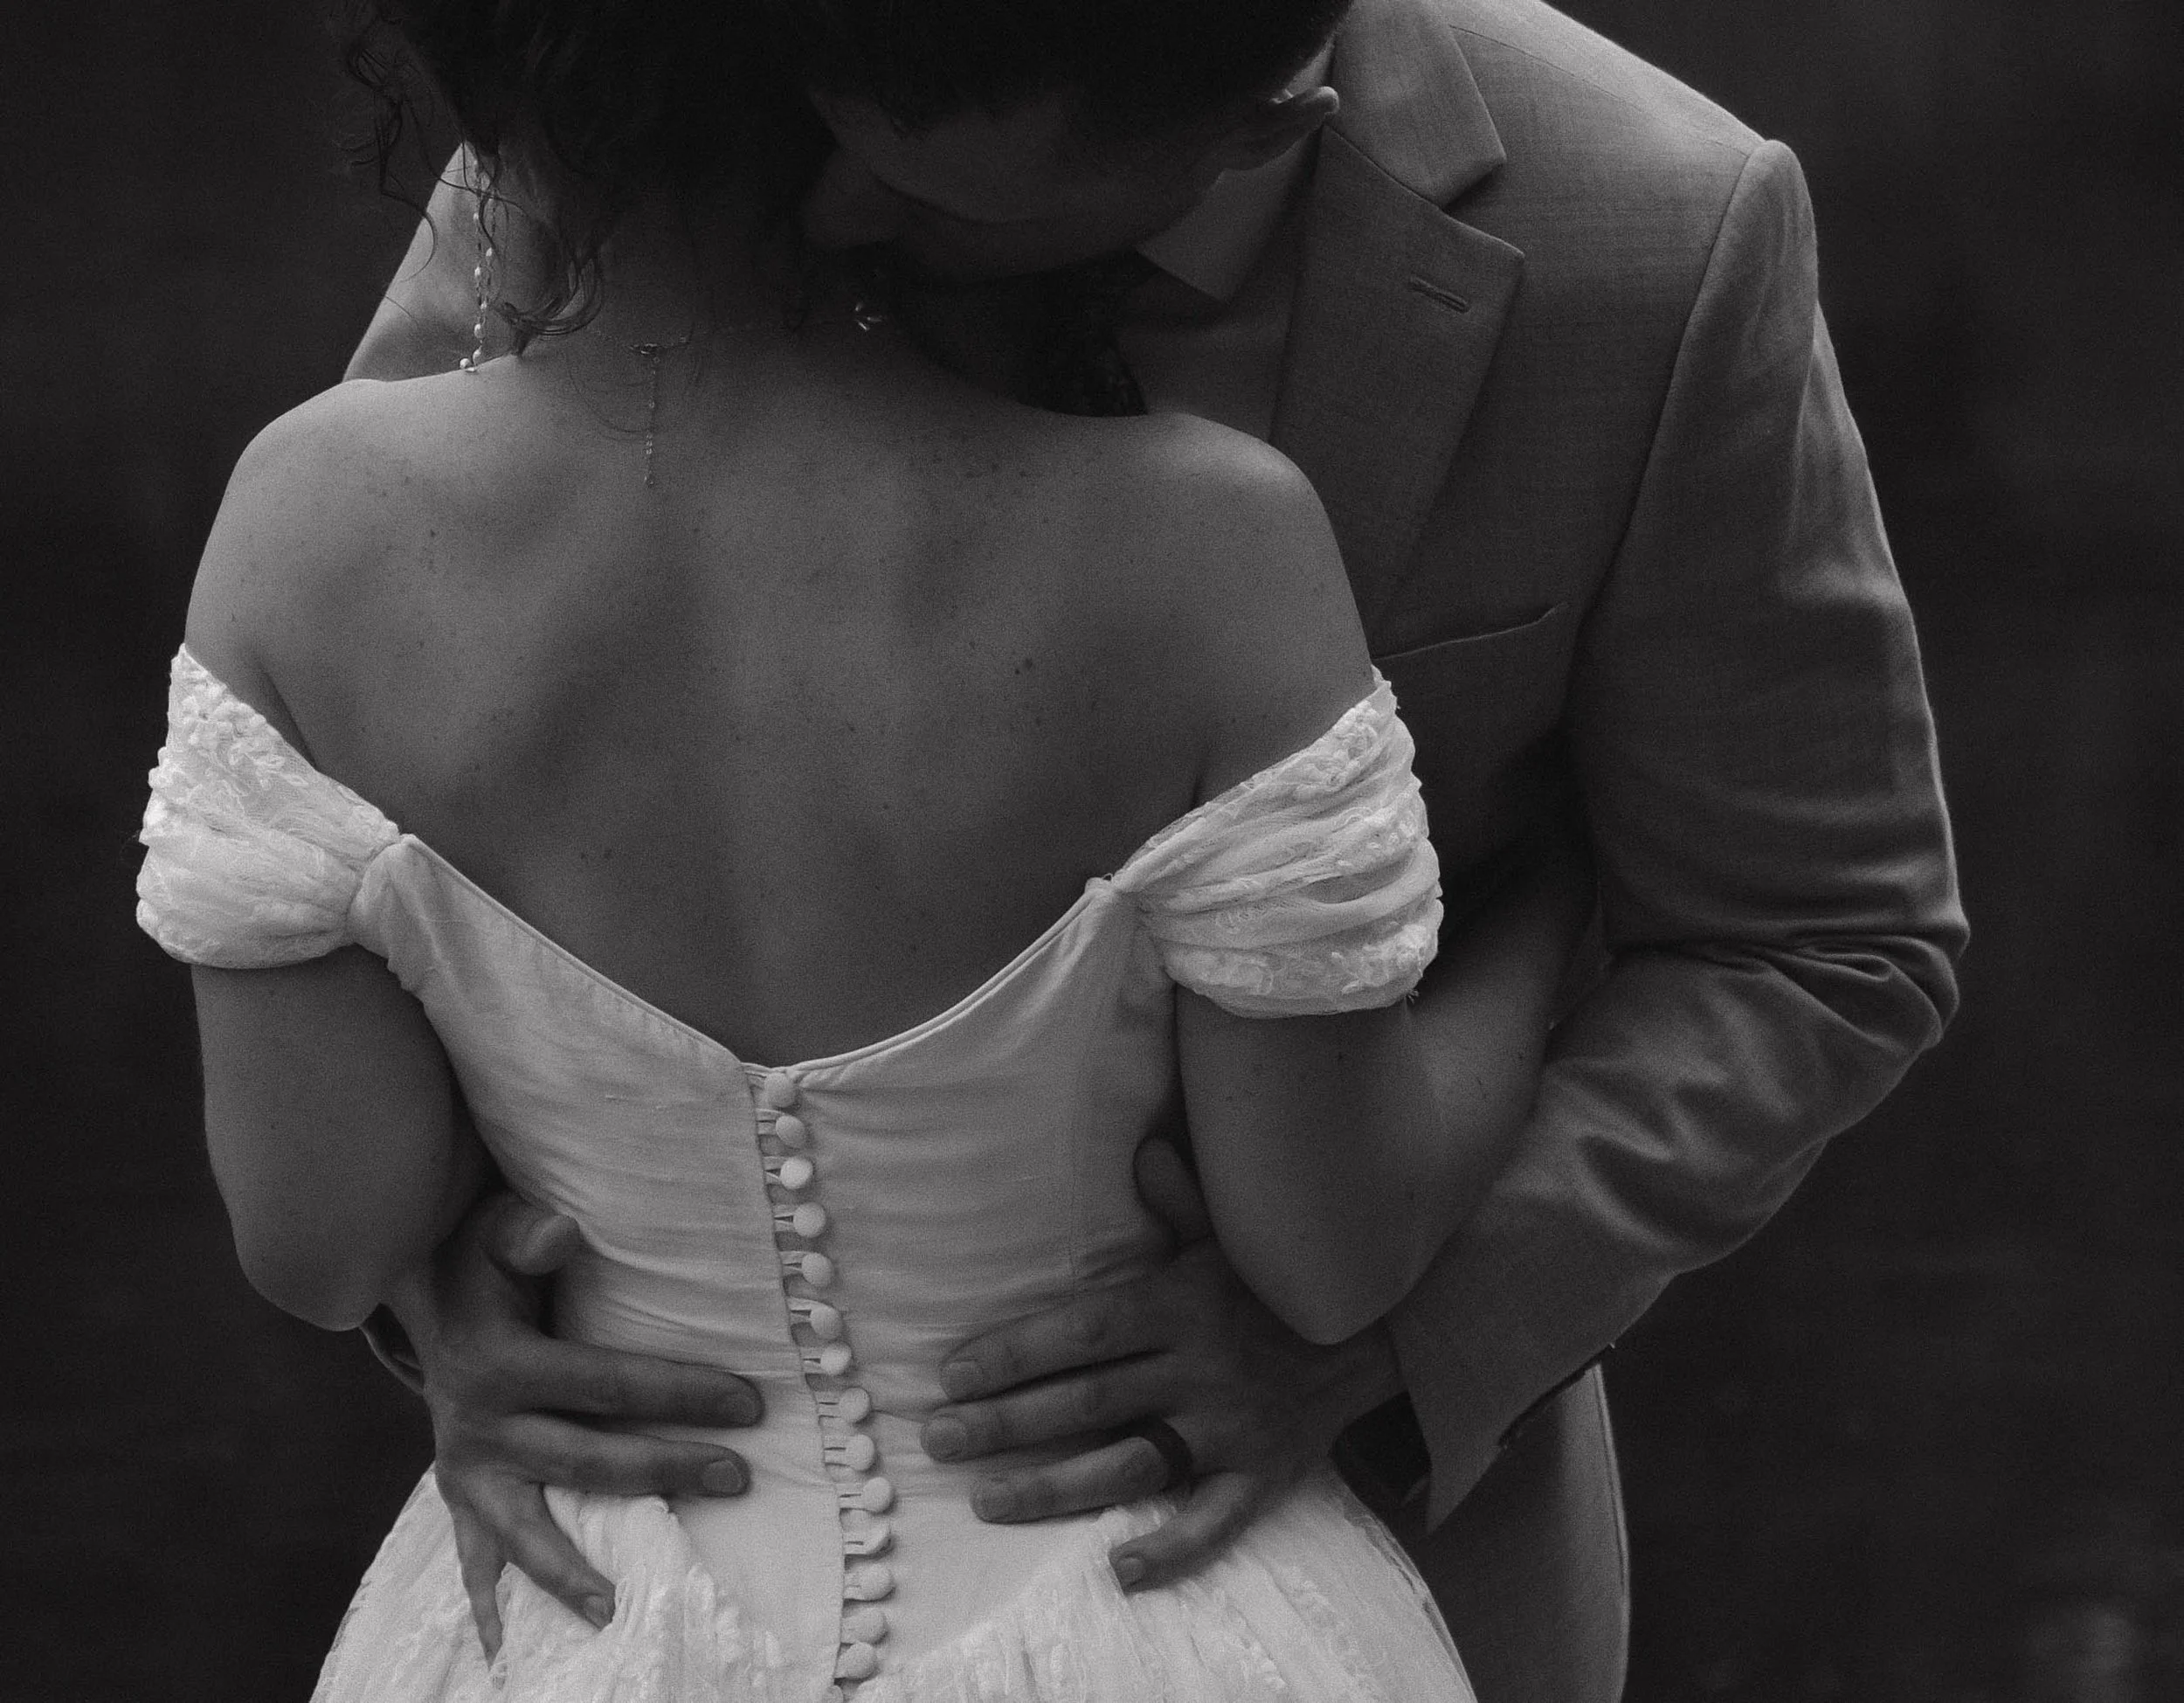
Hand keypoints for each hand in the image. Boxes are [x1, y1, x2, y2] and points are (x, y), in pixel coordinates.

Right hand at [389, 1191, 763, 1655]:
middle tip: (738, 1476)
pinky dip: (493, 1602)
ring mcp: (467, 1470)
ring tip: (617, 1612)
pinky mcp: (461, 1494)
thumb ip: (525, 1232)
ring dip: (571, 1571)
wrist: (426, 1301)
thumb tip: (559, 1232)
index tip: (748, 1401)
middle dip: (666, 1470)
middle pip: (586, 1461)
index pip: (606, 1384)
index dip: (678, 1392)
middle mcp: (480, 1427)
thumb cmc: (481, 1263)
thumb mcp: (494, 1233)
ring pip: (527, 1529)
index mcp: (501, 1364)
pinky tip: (509, 1652)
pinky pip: (474, 1556)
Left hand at [919, 1139, 1402, 1590]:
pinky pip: (1213, 1522)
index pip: (1084, 1332)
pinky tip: (1119, 1569)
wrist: (1373, 1336)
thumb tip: (1144, 1148)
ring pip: (1132, 1464)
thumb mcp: (1229, 1238)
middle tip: (938, 1439)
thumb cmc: (1274, 1288)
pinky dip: (1171, 1549)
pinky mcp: (1259, 1478)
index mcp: (1180, 1306)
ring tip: (986, 1499)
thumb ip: (1180, 1202)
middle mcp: (1199, 1368)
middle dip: (1008, 1422)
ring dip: (1055, 1488)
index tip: (954, 1373)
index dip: (1017, 1352)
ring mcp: (1229, 1428)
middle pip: (1089, 1401)